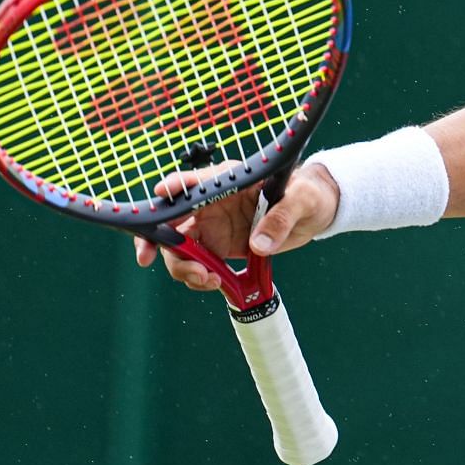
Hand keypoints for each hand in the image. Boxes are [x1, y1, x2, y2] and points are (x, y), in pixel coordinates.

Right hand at [133, 163, 340, 292]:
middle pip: (170, 221)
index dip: (171, 191)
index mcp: (227, 182)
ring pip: (179, 248)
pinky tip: (217, 283)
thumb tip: (260, 244)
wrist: (315, 211)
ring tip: (209, 280)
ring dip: (183, 267)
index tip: (158, 205)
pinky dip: (200, 278)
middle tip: (149, 259)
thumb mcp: (301, 199)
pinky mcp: (219, 247)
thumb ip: (281, 217)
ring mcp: (212, 227)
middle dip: (156, 241)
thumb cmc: (307, 192)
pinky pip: (198, 265)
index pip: (192, 182)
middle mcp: (211, 204)